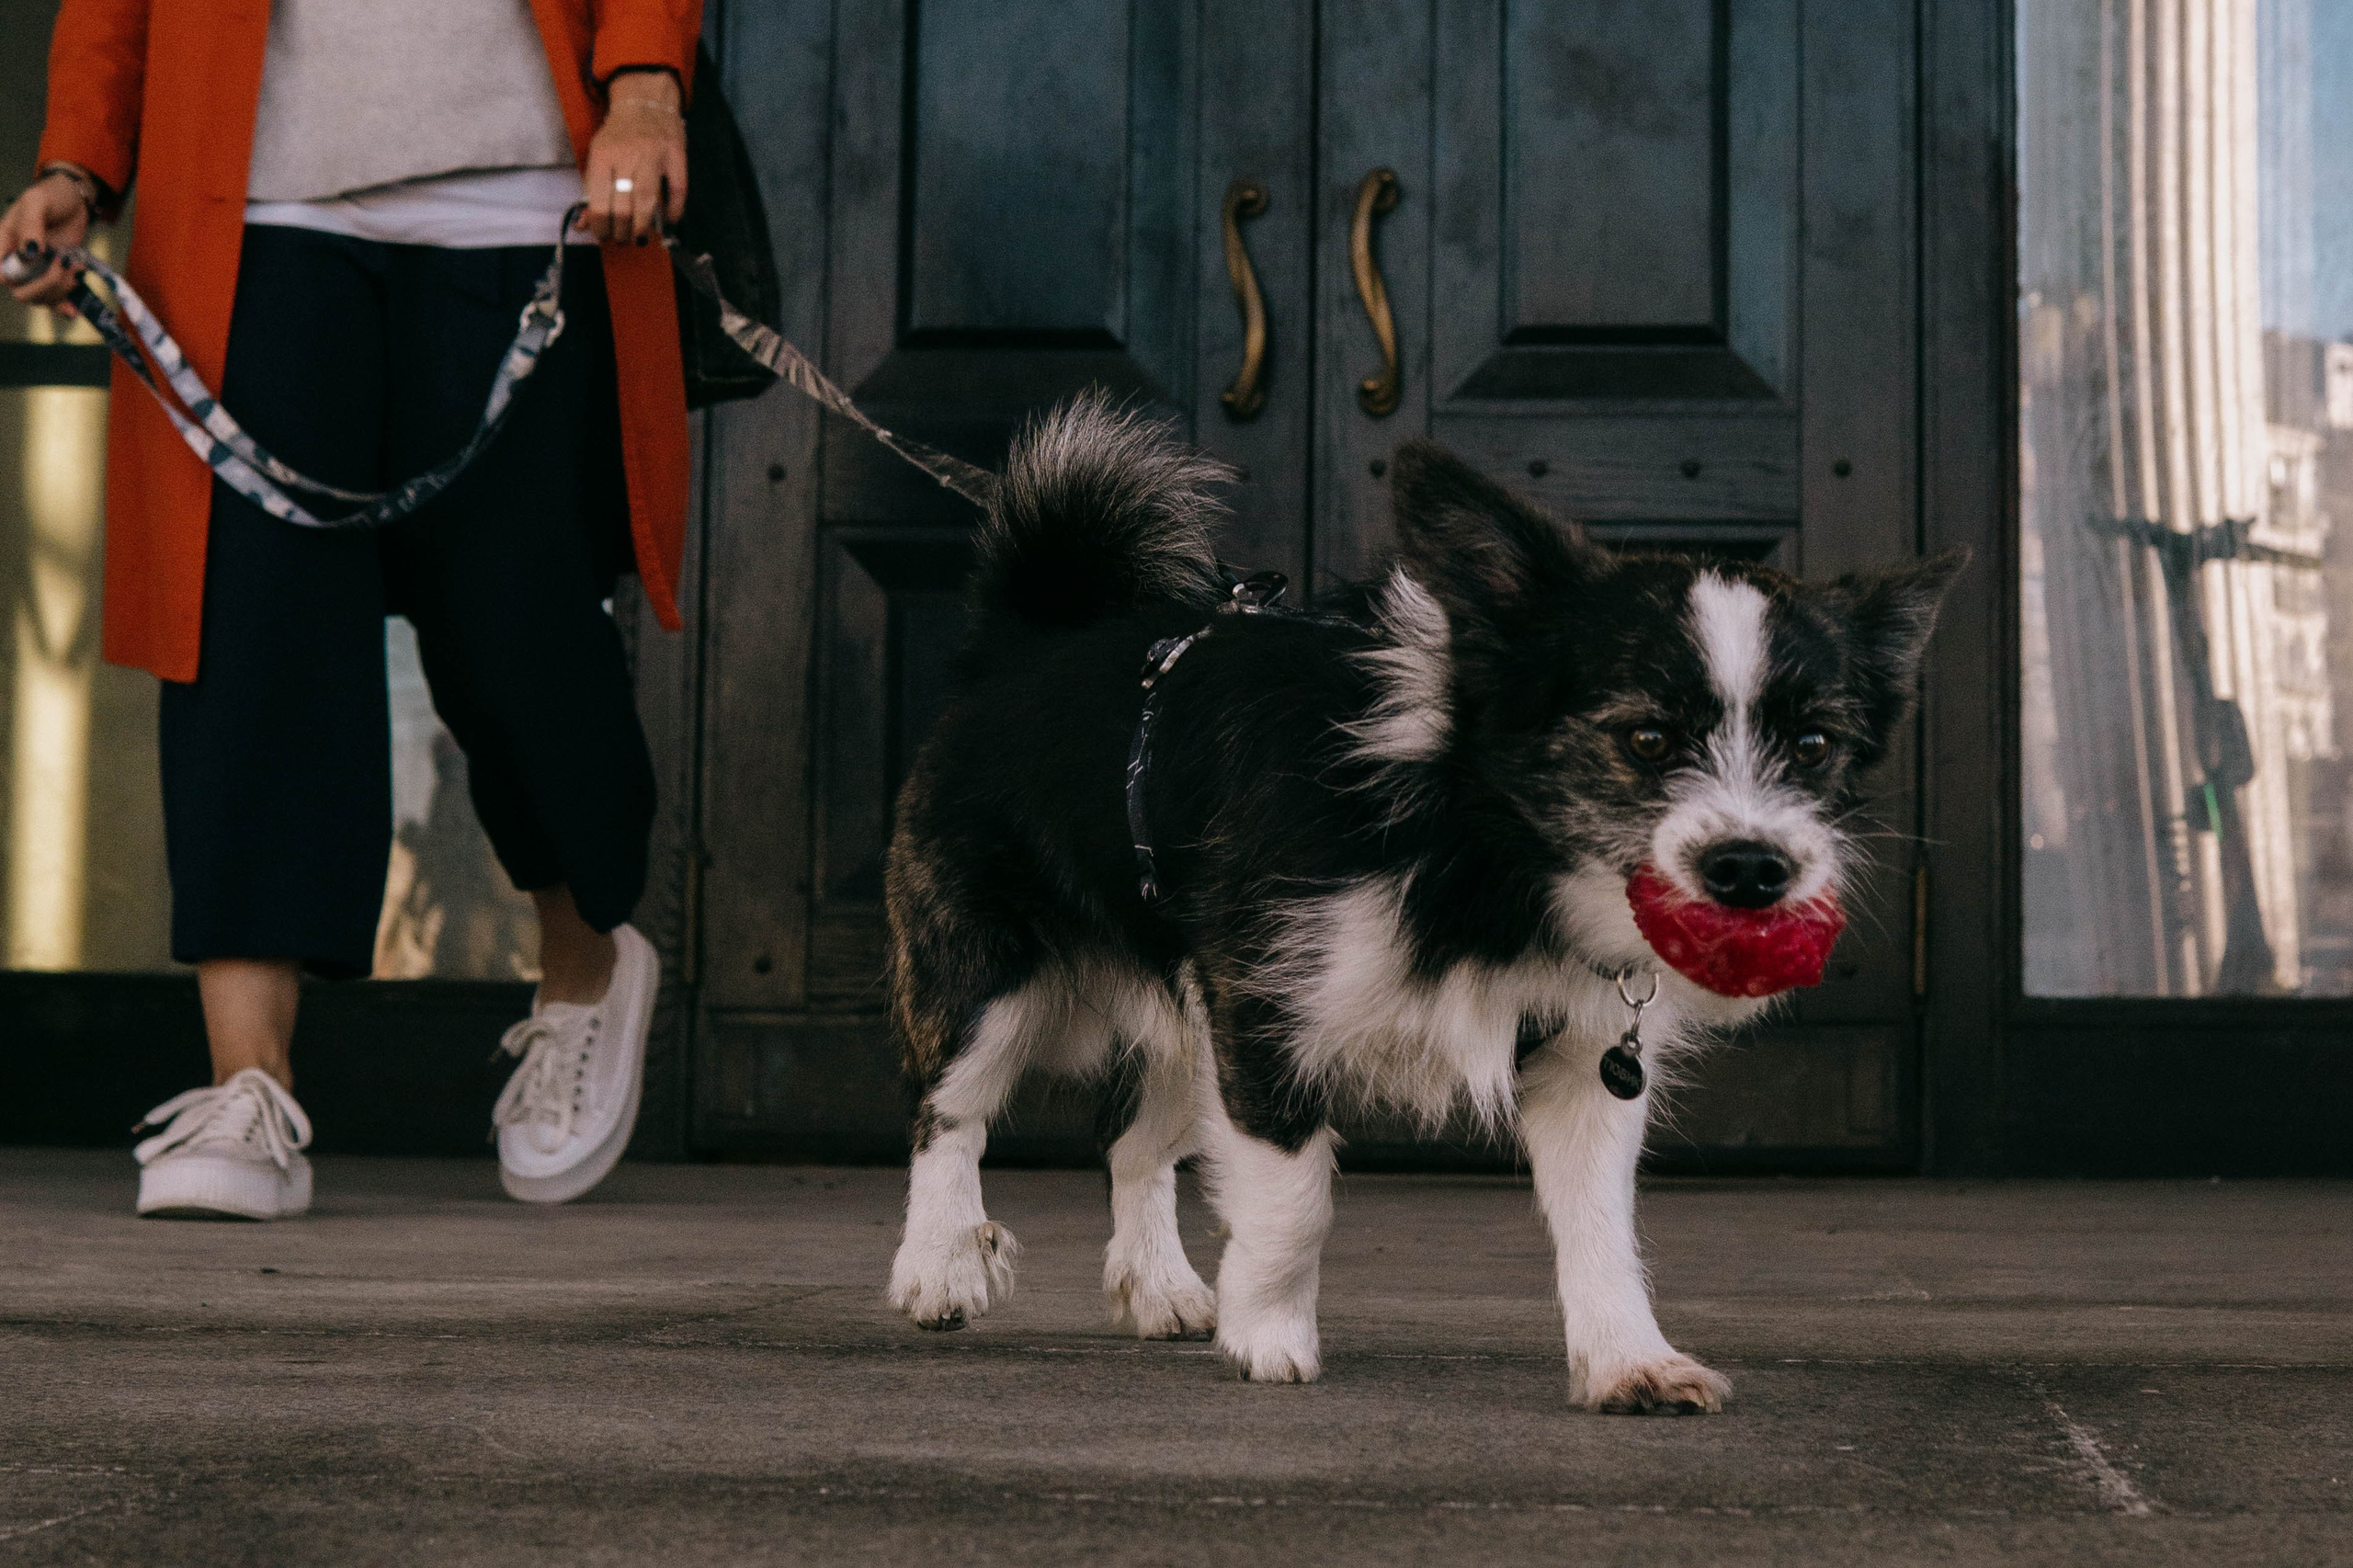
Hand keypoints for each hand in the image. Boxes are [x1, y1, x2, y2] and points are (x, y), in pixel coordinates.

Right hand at [1, 171, 92, 308]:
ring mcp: (38, 271)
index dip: (9, 279)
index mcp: (4, 244)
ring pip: (41, 298)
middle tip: (63, 267)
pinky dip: (65, 304)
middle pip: (21, 292)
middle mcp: (18, 262)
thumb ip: (31, 226)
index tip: (31, 268)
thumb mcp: (37, 203)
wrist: (75, 200)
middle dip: (44, 287)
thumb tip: (29, 254)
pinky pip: (56, 299)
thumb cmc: (50, 196)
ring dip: (61, 291)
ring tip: (77, 269)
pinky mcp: (56, 275)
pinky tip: (75, 308)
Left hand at [583, 69, 686, 244]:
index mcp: (603, 156)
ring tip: (639, 236)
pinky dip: (674, 212)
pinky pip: (677, 191)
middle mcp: (628, 156)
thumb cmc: (619, 134)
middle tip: (621, 238)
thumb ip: (590, 191)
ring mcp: (654, 156)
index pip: (598, 201)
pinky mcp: (676, 157)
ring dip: (642, 227)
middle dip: (621, 231)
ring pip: (647, 202)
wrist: (645, 101)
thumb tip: (581, 225)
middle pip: (623, 207)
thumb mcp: (598, 157)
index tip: (602, 234)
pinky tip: (668, 222)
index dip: (599, 226)